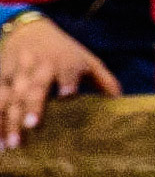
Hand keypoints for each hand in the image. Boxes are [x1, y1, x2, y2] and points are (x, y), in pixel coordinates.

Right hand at [0, 14, 119, 149]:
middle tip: (32, 126)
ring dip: (8, 120)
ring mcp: (17, 74)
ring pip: (10, 97)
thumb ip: (104, 80)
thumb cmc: (64, 52)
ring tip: (12, 144)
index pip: (66, 70)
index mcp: (64, 61)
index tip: (67, 94)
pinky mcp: (0, 79)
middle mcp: (39, 66)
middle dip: (32, 105)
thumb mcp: (86, 60)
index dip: (67, 81)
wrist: (29, 31)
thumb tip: (121, 102)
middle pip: (34, 86)